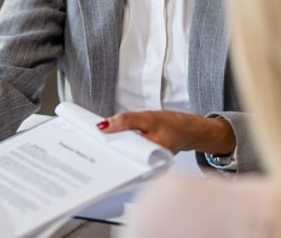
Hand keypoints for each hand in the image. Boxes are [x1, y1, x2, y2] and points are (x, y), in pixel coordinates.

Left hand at [96, 110, 235, 154]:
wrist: (190, 130)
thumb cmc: (173, 124)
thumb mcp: (148, 117)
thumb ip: (126, 121)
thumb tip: (103, 126)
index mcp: (148, 155)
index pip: (121, 154)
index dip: (106, 147)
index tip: (91, 140)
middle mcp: (146, 163)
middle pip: (120, 156)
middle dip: (107, 147)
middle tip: (91, 139)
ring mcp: (144, 161)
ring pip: (124, 153)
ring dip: (113, 145)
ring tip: (99, 138)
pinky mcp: (143, 157)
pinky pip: (128, 151)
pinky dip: (121, 144)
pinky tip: (111, 139)